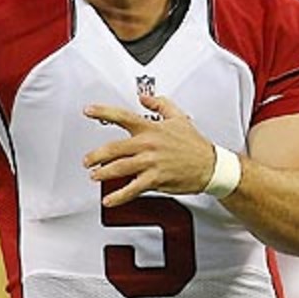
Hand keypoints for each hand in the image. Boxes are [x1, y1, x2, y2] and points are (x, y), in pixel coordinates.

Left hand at [82, 94, 215, 206]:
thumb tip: (144, 97)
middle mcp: (148, 145)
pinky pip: (133, 188)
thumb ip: (159, 104)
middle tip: (87, 160)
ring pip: (120, 168)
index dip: (103, 112)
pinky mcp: (156, 179)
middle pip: (115, 148)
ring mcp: (151, 163)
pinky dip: (119, 195)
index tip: (88, 110)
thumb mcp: (178, 117)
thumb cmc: (194, 144)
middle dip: (97, 155)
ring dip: (103, 173)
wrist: (211, 166)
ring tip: (95, 175)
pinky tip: (109, 199)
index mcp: (151, 128)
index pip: (123, 117)